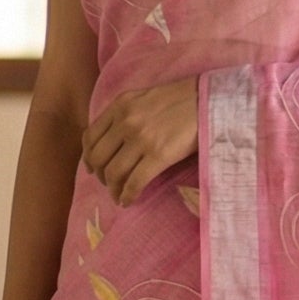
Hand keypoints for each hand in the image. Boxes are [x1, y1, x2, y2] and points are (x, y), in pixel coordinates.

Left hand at [81, 76, 198, 206]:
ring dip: (113, 189)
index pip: (91, 136)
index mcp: (120, 106)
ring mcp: (141, 139)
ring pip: (114, 173)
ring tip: (118, 195)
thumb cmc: (181, 100)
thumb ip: (126, 114)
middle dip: (100, 176)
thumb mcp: (145, 98)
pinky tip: (128, 201)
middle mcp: (126, 121)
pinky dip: (127, 195)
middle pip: (98, 158)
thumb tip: (114, 141)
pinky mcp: (158, 155)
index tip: (93, 168)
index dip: (88, 157)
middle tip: (109, 184)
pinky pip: (135, 182)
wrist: (210, 101)